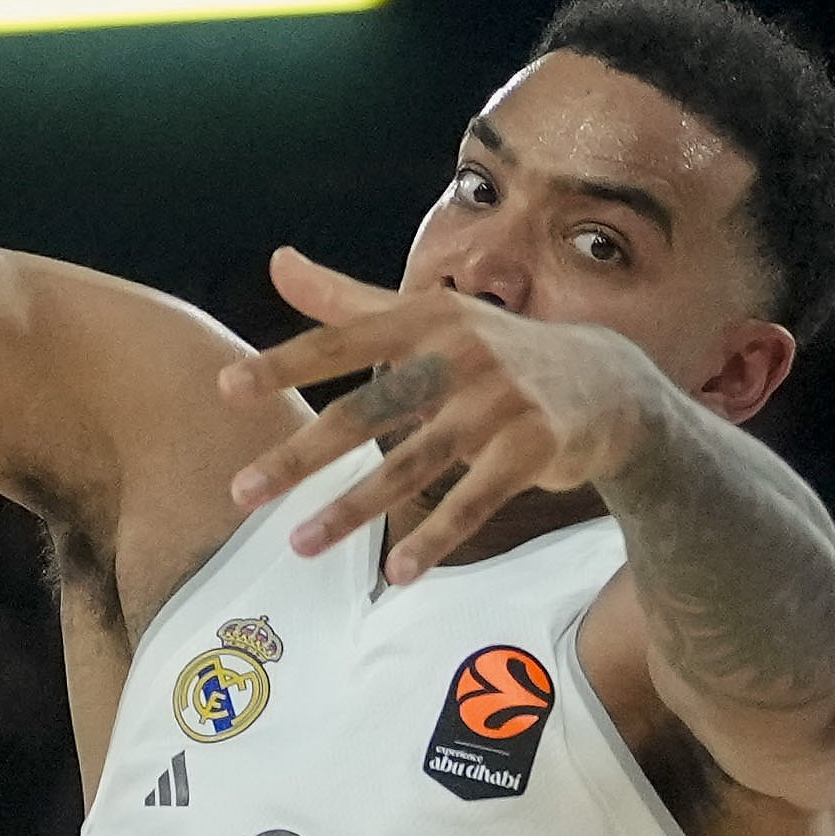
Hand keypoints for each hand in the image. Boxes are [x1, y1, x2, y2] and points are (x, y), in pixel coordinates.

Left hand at [219, 250, 662, 582]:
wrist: (609, 384)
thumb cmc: (494, 352)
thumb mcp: (424, 316)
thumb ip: (345, 300)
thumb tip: (275, 260)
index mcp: (426, 317)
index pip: (343, 340)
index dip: (284, 364)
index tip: (225, 388)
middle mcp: (462, 353)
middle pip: (368, 410)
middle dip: (302, 456)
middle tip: (241, 493)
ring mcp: (500, 401)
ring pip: (413, 465)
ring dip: (353, 510)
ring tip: (299, 545)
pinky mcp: (534, 447)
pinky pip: (474, 502)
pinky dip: (436, 540)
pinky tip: (397, 575)